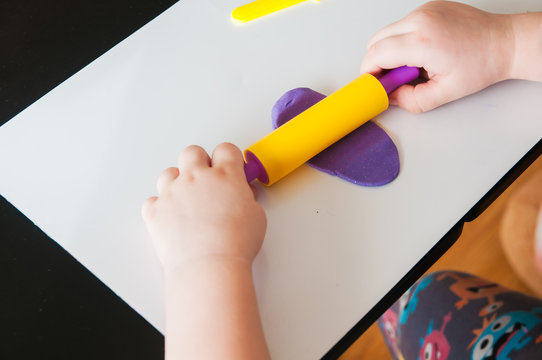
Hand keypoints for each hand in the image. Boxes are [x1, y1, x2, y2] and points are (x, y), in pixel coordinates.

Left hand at [142, 143, 266, 274]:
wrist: (209, 266)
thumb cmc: (235, 244)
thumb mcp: (257, 216)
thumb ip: (247, 198)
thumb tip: (242, 195)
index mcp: (225, 175)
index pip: (225, 150)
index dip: (228, 159)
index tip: (230, 168)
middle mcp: (196, 177)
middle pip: (192, 152)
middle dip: (199, 163)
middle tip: (206, 181)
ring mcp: (173, 192)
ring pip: (169, 173)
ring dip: (177, 182)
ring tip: (187, 202)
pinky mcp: (155, 210)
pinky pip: (153, 200)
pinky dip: (160, 207)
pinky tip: (171, 219)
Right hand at [360, 1, 514, 112]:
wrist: (505, 43)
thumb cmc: (482, 64)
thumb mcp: (444, 94)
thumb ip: (410, 101)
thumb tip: (391, 97)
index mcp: (422, 42)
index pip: (376, 54)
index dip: (369, 72)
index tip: (373, 84)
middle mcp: (419, 20)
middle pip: (375, 41)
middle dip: (376, 62)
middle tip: (392, 78)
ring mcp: (424, 10)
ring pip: (387, 32)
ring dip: (390, 51)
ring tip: (412, 65)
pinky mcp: (428, 7)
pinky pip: (402, 25)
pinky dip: (403, 40)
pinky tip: (422, 52)